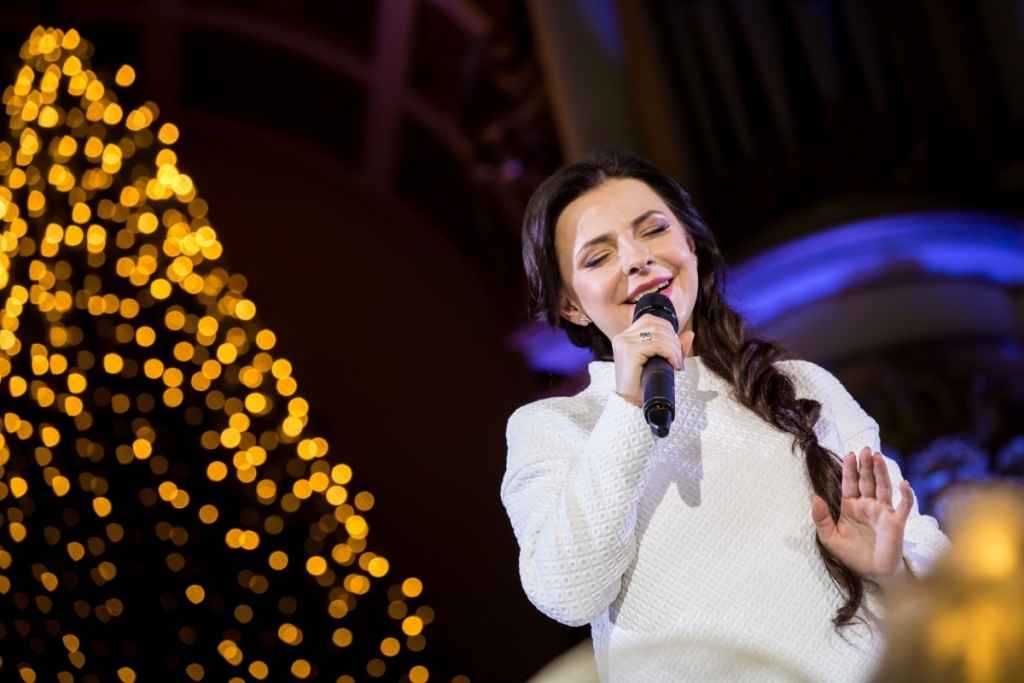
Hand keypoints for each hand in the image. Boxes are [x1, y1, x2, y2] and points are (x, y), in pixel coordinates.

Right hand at [611, 317, 693, 407]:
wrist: (631, 404)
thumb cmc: (644, 384)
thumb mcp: (663, 363)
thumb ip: (674, 347)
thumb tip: (690, 334)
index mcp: (626, 336)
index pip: (650, 319)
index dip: (668, 330)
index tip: (675, 349)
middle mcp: (622, 337)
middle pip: (656, 325)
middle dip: (674, 340)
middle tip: (679, 358)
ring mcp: (623, 343)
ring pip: (658, 334)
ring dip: (673, 348)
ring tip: (677, 362)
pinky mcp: (628, 351)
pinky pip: (656, 345)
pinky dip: (670, 353)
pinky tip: (674, 364)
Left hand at [810, 447, 913, 582]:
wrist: (872, 573)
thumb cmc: (852, 554)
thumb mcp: (829, 537)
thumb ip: (821, 518)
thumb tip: (814, 497)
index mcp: (851, 506)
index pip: (850, 483)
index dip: (850, 469)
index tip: (849, 454)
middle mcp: (868, 505)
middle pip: (867, 481)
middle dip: (866, 465)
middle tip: (865, 449)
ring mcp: (883, 512)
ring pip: (883, 487)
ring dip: (882, 472)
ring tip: (878, 457)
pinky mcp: (896, 522)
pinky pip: (903, 506)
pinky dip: (906, 495)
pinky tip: (904, 484)